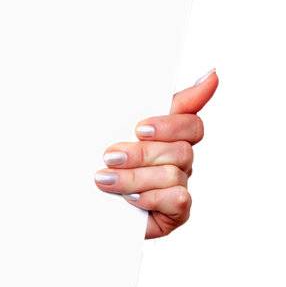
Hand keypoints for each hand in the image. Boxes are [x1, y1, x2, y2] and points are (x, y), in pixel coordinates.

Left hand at [93, 68, 218, 237]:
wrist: (79, 203)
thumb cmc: (97, 159)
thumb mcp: (112, 124)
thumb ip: (147, 101)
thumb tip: (206, 74)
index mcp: (167, 135)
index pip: (191, 121)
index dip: (172, 122)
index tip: (140, 128)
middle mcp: (179, 159)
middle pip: (180, 149)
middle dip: (140, 153)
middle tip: (109, 156)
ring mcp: (180, 185)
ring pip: (173, 174)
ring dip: (134, 177)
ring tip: (105, 179)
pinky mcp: (177, 212)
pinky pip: (178, 199)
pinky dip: (150, 197)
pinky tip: (129, 198)